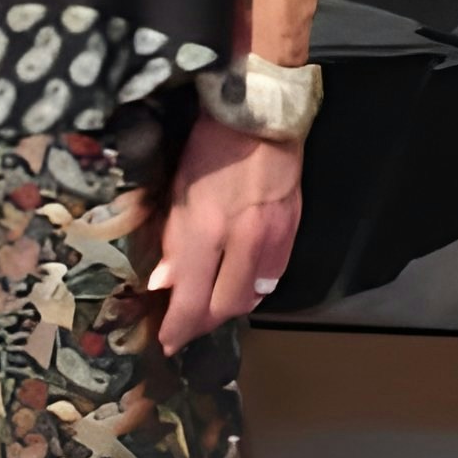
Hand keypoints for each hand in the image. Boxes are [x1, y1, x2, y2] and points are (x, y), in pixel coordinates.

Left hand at [154, 113, 307, 350]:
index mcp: (205, 230)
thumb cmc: (209, 146)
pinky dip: (254, 288)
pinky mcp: (291, 231)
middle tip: (187, 325)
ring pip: (253, 296)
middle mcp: (242, 243)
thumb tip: (166, 283)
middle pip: (226, 307)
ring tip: (211, 307)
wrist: (260, 116)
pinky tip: (241, 283)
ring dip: (229, 307)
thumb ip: (173, 240)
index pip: (191, 299)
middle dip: (204, 323)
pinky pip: (273, 276)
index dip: (179, 327)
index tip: (167, 341)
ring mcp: (272, 238)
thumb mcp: (177, 190)